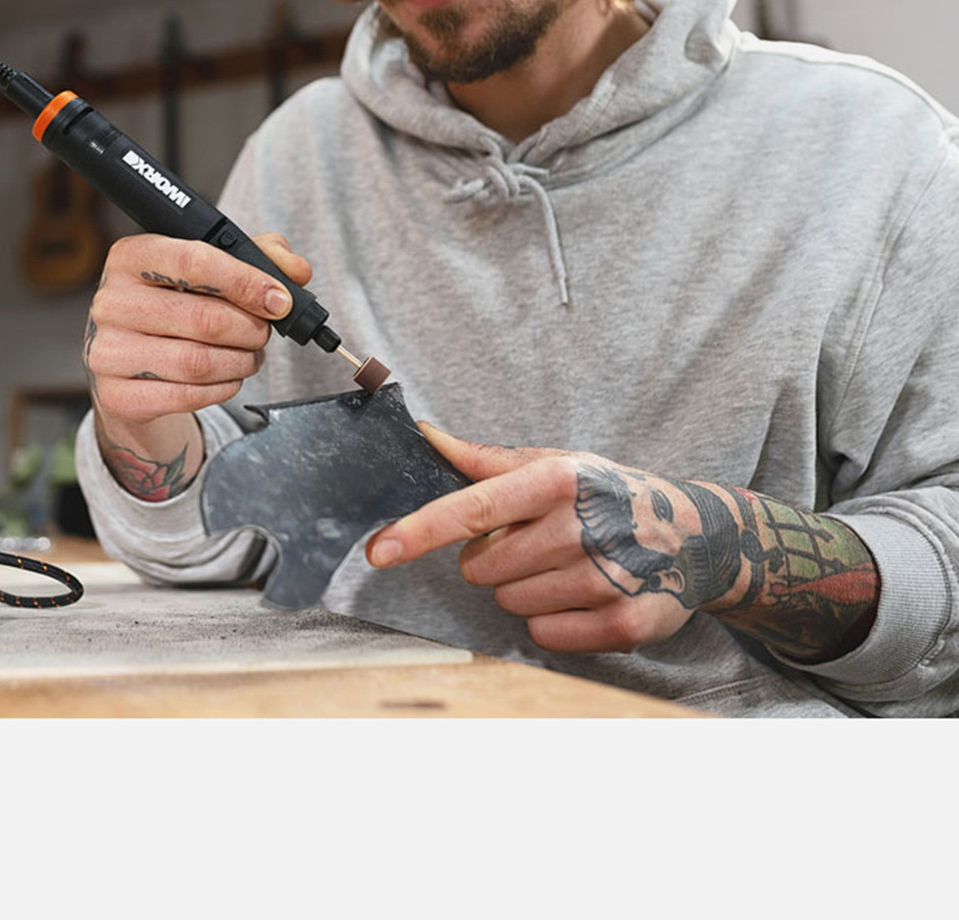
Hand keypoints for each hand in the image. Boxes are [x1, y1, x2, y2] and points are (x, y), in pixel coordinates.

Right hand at [84, 231, 311, 425]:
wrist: (129, 360)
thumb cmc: (175, 304)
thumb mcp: (211, 268)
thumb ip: (258, 258)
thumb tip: (296, 272)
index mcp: (131, 257)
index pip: (195, 261)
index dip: (246, 282)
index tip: (279, 300)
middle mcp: (111, 301)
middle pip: (203, 318)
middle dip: (250, 329)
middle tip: (263, 331)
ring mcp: (107, 351)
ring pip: (198, 362)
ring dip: (241, 362)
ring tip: (249, 355)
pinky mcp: (117, 395)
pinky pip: (187, 397)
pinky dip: (222, 389)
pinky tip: (227, 377)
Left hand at [365, 423, 751, 653]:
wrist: (694, 534)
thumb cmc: (605, 494)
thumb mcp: (552, 463)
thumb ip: (485, 460)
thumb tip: (426, 436)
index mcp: (556, 480)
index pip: (472, 509)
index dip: (420, 530)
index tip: (379, 550)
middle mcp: (581, 525)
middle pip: (481, 567)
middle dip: (494, 560)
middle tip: (536, 543)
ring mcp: (605, 576)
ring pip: (510, 604)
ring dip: (524, 591)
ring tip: (565, 567)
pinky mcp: (625, 622)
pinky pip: (545, 636)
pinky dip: (552, 623)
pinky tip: (582, 597)